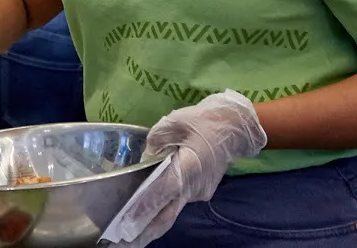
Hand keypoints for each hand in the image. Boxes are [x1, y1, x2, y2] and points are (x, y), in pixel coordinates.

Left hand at [101, 90, 266, 246]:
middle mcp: (193, 187)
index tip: (125, 224)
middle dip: (143, 233)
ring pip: (171, 212)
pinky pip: (178, 203)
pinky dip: (162, 210)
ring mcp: (198, 193)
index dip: (142, 208)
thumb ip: (154, 144)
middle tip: (120, 246)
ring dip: (150, 225)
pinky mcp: (200, 193)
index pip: (161, 192)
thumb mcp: (173, 123)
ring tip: (128, 237)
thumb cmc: (202, 121)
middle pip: (166, 215)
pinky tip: (146, 217)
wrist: (235, 128)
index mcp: (188, 167)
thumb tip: (143, 161)